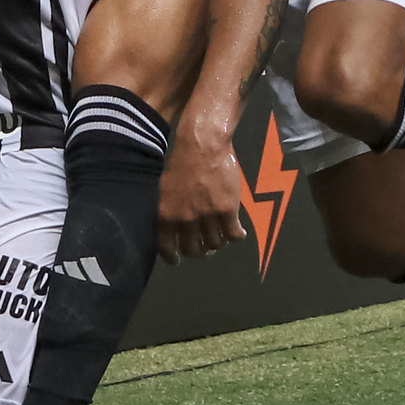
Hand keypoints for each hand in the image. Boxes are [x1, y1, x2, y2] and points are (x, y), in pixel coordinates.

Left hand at [157, 134, 249, 263]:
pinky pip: (233, 235)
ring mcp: (207, 216)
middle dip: (199, 252)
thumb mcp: (166, 189)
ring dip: (218, 242)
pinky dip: (237, 236)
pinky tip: (239, 232)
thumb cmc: (183, 162)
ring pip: (215, 244)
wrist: (203, 144)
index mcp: (167, 214)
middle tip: (205, 248)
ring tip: (221, 235)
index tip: (177, 260)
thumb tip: (171, 228)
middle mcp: (186, 219)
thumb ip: (169, 211)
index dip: (173, 258)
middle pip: (194, 250)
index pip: (167, 248)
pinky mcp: (227, 210)